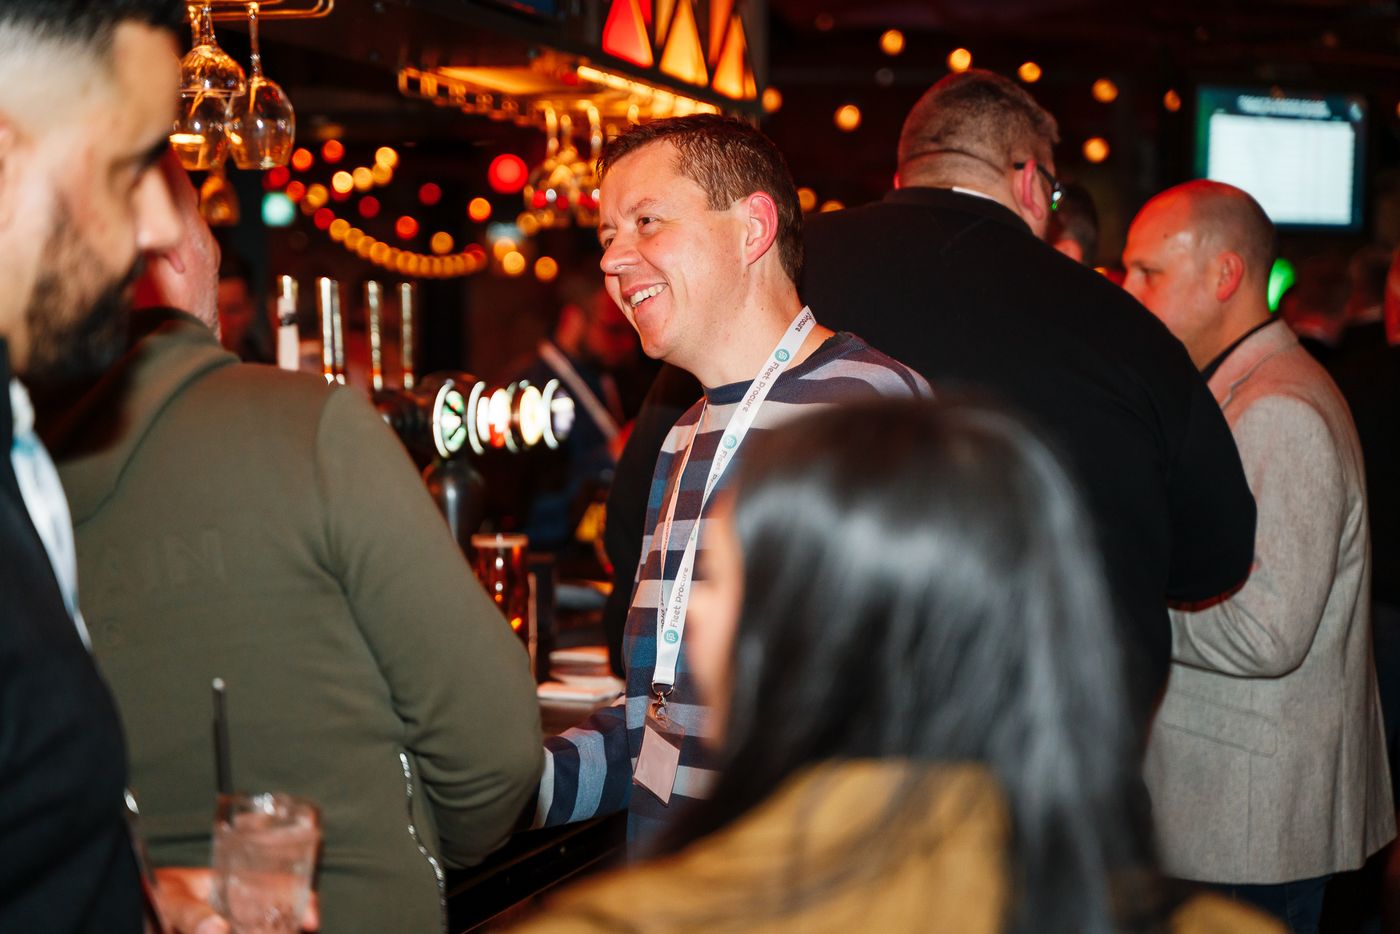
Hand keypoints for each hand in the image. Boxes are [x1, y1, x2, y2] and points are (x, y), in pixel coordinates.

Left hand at [152, 867, 319, 932]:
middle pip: (277, 921)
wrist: (120, 908)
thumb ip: (192, 913)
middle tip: (302, 932)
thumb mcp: (170, 898)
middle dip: (291, 927)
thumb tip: (218, 929)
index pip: (279, 889)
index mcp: (234, 888)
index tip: (311, 920)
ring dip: (273, 932)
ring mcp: (225, 930)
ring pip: (261, 930)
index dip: (302, 901)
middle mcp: (236, 913)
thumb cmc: (148, 893)